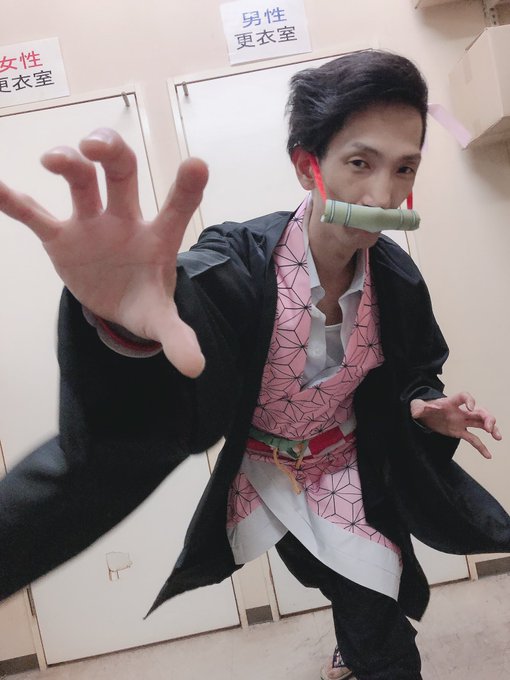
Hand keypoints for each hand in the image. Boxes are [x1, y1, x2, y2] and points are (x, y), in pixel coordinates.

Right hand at [0, 128, 206, 377]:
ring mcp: (90, 224)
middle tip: (96, 146)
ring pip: (80, 181)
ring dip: (68, 163)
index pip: (175, 209)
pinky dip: (14, 201)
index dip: (186, 188)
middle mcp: (124, 220)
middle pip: (122, 172)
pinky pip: (34, 214)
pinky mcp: (60, 237)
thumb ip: (177, 337)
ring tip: (54, 160)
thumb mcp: (160, 318)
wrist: (116, 301)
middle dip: (111, 152)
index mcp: (156, 238)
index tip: (197, 166)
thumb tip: (195, 368)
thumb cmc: (144, 298)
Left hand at [410, 392, 501, 458]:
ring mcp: (462, 422)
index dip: (469, 400)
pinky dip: (481, 447)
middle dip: (487, 417)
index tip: (470, 408)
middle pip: (479, 411)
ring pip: (481, 424)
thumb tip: (417, 412)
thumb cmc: (422, 408)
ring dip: (492, 429)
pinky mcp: (460, 432)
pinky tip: (488, 456)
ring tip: (498, 437)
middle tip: (490, 427)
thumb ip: (418, 408)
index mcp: (450, 402)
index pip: (464, 396)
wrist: (423, 416)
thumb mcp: (417, 406)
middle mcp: (460, 411)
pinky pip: (473, 439)